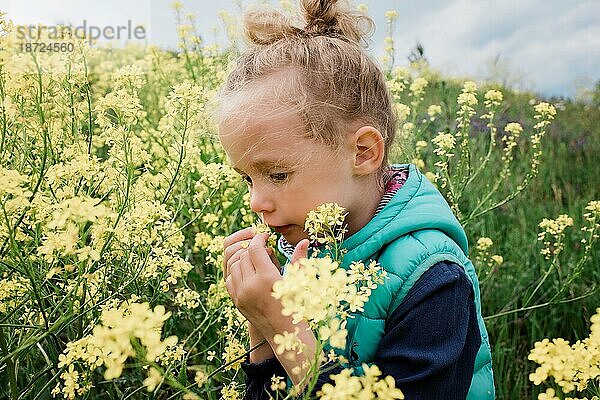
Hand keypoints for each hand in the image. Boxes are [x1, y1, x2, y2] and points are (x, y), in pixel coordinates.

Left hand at [225, 234, 315, 384]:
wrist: (286, 334)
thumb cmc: (298, 305)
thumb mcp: (299, 281)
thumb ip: (299, 259)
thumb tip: (304, 240)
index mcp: (267, 278)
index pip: (255, 248)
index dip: (259, 239)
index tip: (266, 237)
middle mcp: (251, 286)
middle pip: (244, 255)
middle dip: (253, 249)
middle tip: (264, 250)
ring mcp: (241, 295)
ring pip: (234, 266)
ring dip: (244, 260)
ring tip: (257, 262)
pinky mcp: (237, 302)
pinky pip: (230, 279)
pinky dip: (238, 272)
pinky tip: (250, 274)